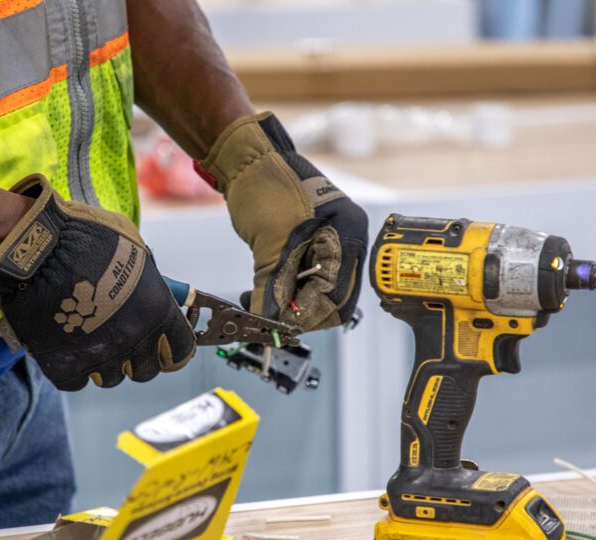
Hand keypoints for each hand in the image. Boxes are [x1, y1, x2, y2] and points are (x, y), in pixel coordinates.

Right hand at [0, 175, 195, 390]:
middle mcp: (134, 340)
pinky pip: (77, 381)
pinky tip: (66, 345)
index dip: (172, 350)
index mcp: (157, 312)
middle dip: (136, 359)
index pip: (181, 351)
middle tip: (121, 341)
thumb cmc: (84, 239)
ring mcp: (99, 357)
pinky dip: (72, 369)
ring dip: (103, 363)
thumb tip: (158, 291)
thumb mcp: (135, 251)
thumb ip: (151, 281)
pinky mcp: (65, 367)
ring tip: (88, 339)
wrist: (35, 250)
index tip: (164, 348)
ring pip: (110, 378)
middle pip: (146, 371)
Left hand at [199, 112, 367, 330]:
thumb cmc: (264, 186)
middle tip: (269, 317)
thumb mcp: (270, 243)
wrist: (247, 157)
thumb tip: (272, 322)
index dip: (309, 316)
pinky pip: (306, 276)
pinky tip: (263, 289)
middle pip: (332, 296)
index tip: (281, 327)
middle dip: (300, 310)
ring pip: (316, 289)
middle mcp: (347, 238)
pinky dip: (286, 286)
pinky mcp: (313, 241)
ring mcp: (331, 239)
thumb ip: (275, 286)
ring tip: (260, 302)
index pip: (338, 295)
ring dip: (290, 300)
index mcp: (348, 234)